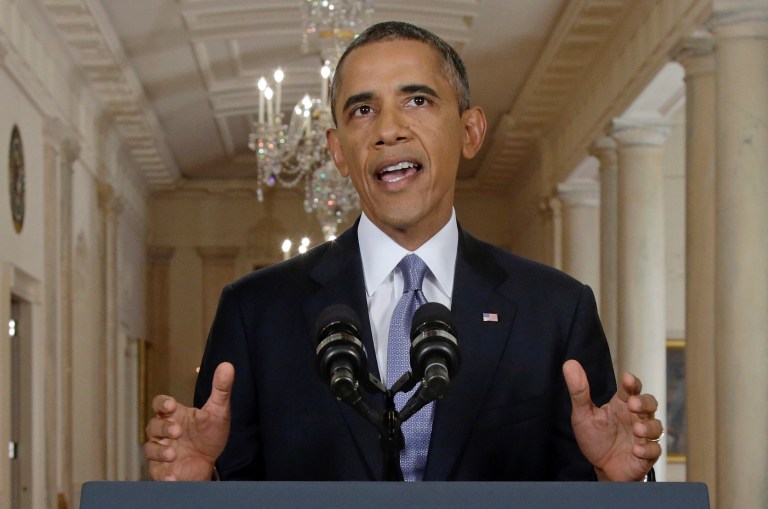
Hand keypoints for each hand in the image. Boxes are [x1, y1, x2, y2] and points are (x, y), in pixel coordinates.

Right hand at [144, 362, 233, 480]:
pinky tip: (172, 476)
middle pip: (153, 426)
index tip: (171, 406)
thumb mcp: (218, 411)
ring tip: (174, 454)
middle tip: (177, 431)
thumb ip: (221, 389)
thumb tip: (228, 365)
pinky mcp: (162, 470)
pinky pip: (156, 472)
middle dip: (163, 428)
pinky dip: (162, 474)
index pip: (160, 404)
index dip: (162, 404)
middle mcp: (164, 432)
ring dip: (160, 451)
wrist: (210, 463)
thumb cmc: (209, 435)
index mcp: (175, 415)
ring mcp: (161, 451)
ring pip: (150, 448)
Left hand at [563, 359, 661, 480]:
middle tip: (633, 405)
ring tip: (636, 430)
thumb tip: (570, 364)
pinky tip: (636, 450)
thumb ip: (579, 391)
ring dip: (648, 427)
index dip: (632, 383)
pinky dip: (647, 449)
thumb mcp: (582, 414)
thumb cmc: (595, 438)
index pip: (631, 389)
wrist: (600, 467)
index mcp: (621, 405)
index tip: (627, 379)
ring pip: (656, 426)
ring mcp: (643, 436)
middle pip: (650, 403)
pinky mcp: (646, 455)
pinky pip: (654, 450)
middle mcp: (635, 418)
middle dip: (645, 402)